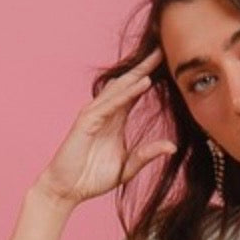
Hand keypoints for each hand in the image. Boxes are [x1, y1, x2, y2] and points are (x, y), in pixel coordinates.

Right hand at [36, 47, 176, 206]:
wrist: (67, 190)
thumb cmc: (92, 178)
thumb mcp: (127, 168)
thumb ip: (146, 155)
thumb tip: (172, 147)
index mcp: (116, 120)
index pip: (134, 92)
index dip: (148, 77)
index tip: (167, 63)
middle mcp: (106, 113)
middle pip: (127, 84)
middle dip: (144, 66)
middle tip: (163, 49)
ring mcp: (95, 116)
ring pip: (119, 90)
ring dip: (137, 74)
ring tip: (155, 59)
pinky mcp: (86, 123)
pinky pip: (109, 105)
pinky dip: (125, 94)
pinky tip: (141, 84)